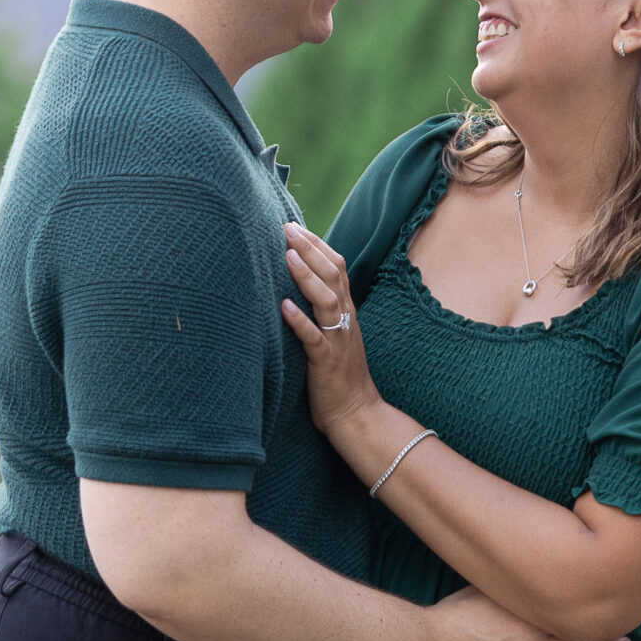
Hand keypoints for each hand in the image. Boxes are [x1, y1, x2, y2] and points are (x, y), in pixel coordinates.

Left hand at [281, 224, 381, 436]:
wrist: (356, 414)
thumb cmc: (338, 376)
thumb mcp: (333, 336)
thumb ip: (322, 311)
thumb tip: (299, 286)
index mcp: (346, 312)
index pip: (337, 268)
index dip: (318, 245)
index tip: (296, 226)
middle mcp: (344, 321)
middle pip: (333, 275)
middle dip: (310, 249)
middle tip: (287, 228)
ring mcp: (337, 341)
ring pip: (326, 300)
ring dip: (306, 277)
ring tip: (287, 256)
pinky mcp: (326, 363)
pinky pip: (314, 338)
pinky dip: (299, 321)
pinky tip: (283, 307)